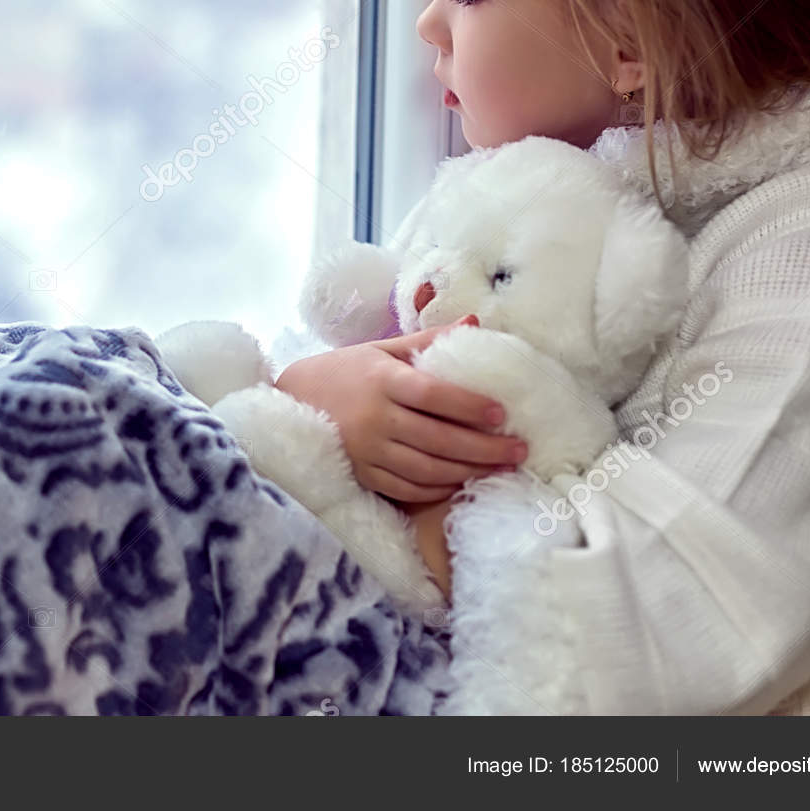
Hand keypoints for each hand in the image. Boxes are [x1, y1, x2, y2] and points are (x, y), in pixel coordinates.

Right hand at [273, 316, 526, 502]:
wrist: (290, 401)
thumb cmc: (343, 371)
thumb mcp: (381, 349)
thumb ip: (427, 340)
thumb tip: (475, 322)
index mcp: (382, 380)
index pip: (433, 395)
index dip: (469, 406)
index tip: (501, 413)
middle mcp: (375, 418)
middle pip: (438, 439)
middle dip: (484, 448)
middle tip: (519, 451)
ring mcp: (368, 451)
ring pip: (427, 469)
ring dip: (468, 472)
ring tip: (500, 469)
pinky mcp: (363, 474)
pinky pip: (408, 488)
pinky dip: (438, 489)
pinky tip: (461, 482)